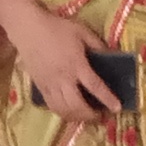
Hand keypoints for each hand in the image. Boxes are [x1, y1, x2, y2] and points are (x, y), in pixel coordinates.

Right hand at [0, 0, 121, 118]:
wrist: (28, 29)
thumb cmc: (57, 28)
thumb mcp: (82, 32)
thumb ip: (98, 45)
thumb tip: (111, 56)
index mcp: (76, 64)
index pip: (95, 86)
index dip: (107, 99)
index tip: (117, 108)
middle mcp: (63, 78)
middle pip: (77, 105)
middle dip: (90, 115)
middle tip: (100, 116)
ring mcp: (50, 84)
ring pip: (63, 110)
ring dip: (76, 117)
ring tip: (86, 116)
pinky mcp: (40, 87)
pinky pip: (51, 106)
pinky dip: (63, 113)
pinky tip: (70, 111)